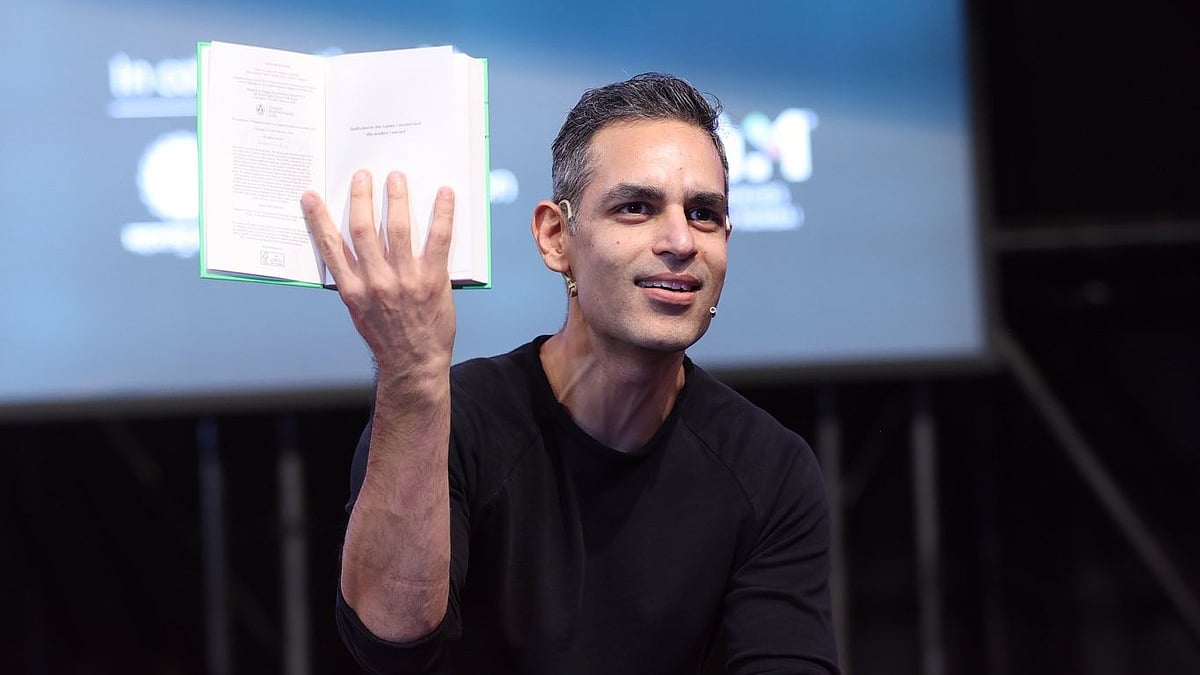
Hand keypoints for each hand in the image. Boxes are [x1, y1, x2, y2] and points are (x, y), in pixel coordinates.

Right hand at [301, 170, 455, 380]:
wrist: (414, 364)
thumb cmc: (386, 338)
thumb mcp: (358, 312)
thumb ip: (353, 281)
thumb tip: (347, 249)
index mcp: (352, 290)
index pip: (330, 247)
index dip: (319, 219)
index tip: (311, 196)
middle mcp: (376, 282)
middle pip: (364, 229)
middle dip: (361, 197)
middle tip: (362, 175)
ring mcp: (405, 280)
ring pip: (399, 229)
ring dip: (397, 198)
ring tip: (396, 177)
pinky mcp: (433, 280)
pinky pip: (439, 240)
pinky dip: (442, 214)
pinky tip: (443, 194)